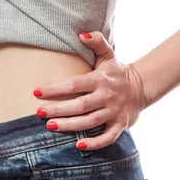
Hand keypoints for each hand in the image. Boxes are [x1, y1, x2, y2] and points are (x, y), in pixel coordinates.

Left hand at [33, 31, 148, 150]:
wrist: (142, 86)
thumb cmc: (117, 71)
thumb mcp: (108, 54)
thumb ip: (97, 42)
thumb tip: (82, 33)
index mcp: (100, 79)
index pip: (74, 84)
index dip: (55, 88)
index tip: (37, 92)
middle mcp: (107, 96)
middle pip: (80, 105)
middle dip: (58, 109)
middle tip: (39, 112)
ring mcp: (114, 112)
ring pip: (90, 121)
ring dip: (70, 125)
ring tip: (51, 126)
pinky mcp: (119, 125)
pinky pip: (107, 138)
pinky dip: (94, 143)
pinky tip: (78, 146)